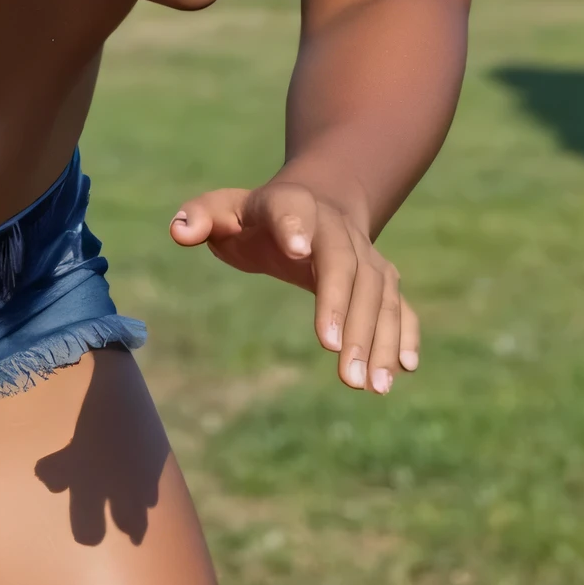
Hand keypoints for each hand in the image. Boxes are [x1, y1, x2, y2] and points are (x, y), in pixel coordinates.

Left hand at [169, 177, 418, 395]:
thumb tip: (179, 231)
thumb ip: (201, 217)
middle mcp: (336, 228)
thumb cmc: (259, 216)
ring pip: (378, 291)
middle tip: (338, 358)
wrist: (321, 199)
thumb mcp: (226, 209)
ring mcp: (365, 254)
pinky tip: (403, 369)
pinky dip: (404, 333)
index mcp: (292, 204)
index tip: (297, 251)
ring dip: (377, 336)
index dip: (296, 226)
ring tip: (370, 385)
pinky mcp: (382, 278)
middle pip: (345, 263)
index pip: (294, 210)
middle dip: (344, 308)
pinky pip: (399, 305)